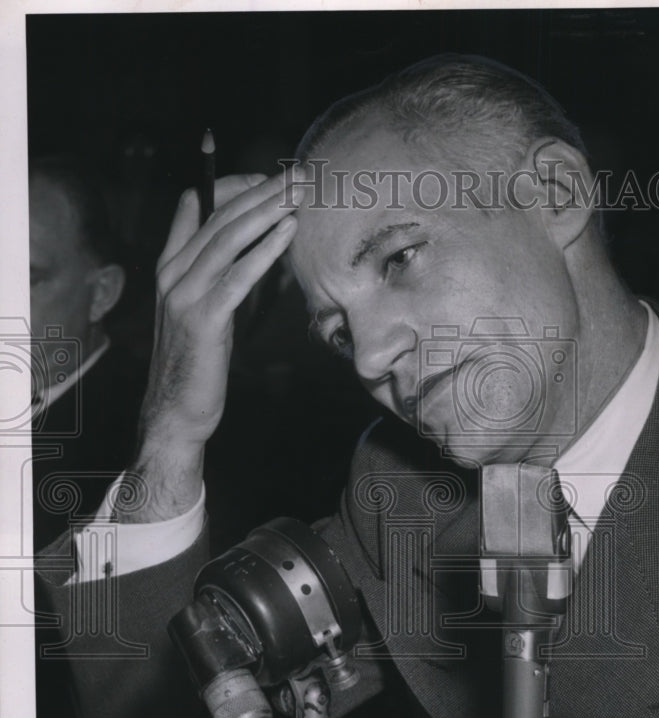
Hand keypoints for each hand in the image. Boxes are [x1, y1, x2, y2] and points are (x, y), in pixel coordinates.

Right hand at [120, 170, 301, 521]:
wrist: (176, 411)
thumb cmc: (198, 362)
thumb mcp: (207, 310)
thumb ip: (223, 276)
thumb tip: (263, 246)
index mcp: (169, 265)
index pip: (197, 205)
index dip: (234, 186)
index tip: (269, 177)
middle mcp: (172, 272)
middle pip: (220, 217)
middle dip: (261, 191)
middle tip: (298, 175)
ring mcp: (184, 294)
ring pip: (228, 238)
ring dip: (267, 211)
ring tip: (298, 193)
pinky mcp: (203, 319)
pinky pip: (238, 276)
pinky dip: (264, 250)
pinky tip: (288, 232)